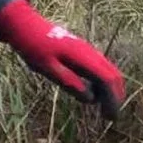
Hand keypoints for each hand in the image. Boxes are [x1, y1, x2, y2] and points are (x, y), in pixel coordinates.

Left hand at [0, 0, 123, 112]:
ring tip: (105, 108)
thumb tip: (91, 99)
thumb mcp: (47, 67)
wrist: (26, 25)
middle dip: (116, 97)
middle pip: (113, 75)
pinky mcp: (84, 52)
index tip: (111, 118)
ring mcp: (88, 51)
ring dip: (111, 90)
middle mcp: (91, 52)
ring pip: (109, 71)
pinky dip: (103, 83)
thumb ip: (69, 82)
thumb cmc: (33, 47)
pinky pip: (101, 68)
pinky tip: (95, 93)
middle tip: (111, 117)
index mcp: (83, 56)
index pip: (107, 80)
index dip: (112, 99)